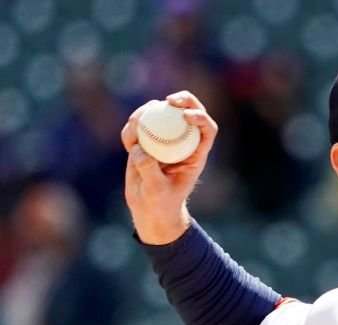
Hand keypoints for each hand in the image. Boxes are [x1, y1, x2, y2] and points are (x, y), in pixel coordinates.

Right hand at [121, 91, 217, 244]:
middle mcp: (182, 143)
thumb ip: (150, 171)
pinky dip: (131, 128)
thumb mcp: (156, 191)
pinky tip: (128, 139)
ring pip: (161, 114)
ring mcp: (163, 140)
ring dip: (148, 112)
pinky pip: (139, 126)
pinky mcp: (145, 141)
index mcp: (195, 154)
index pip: (207, 129)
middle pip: (187, 113)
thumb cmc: (160, 203)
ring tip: (135, 126)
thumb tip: (141, 150)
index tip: (186, 115)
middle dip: (182, 100)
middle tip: (167, 100)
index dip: (201, 117)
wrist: (148, 208)